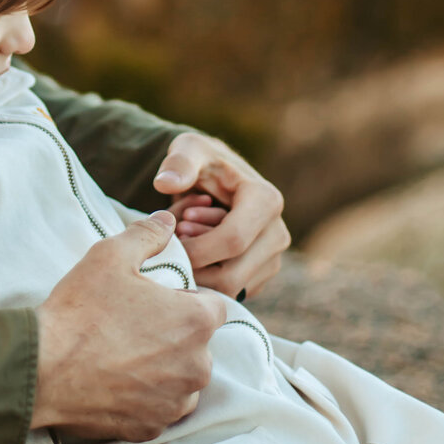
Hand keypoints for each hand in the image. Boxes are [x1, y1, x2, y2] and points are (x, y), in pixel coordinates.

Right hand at [32, 212, 227, 442]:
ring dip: (163, 368)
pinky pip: (159, 407)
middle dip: (174, 336)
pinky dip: (144, 397)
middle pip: (198, 344)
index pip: (212, 306)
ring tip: (122, 356)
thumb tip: (167, 221)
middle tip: (132, 327)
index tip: (154, 302)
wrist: (42, 371)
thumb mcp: (109, 257)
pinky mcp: (153, 427)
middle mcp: (198, 366)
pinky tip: (114, 381)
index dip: (184, 300)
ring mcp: (176, 401)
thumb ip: (147, 235)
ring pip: (182, 379)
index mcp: (196, 322)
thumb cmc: (80, 312)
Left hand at [154, 131, 289, 300]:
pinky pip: (230, 293)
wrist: (214, 179)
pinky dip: (207, 279)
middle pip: (232, 273)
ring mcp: (272, 259)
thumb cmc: (201, 162)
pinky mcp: (260, 276)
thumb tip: (166, 183)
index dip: (197, 247)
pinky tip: (197, 253)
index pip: (233, 240)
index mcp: (266, 201)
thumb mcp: (189, 150)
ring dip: (200, 270)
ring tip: (187, 239)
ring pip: (230, 288)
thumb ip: (178, 162)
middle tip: (177, 237)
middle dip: (196, 262)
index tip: (174, 234)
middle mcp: (278, 233)